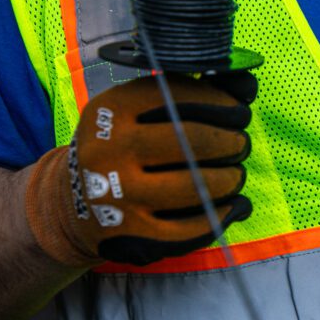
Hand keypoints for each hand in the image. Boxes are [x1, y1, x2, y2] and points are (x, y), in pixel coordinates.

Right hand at [24, 71, 255, 266]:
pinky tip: (233, 207)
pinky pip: (191, 228)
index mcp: (114, 108)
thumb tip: (247, 84)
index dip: (224, 105)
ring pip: (197, 186)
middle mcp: (109, 148)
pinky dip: (222, 216)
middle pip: (193, 140)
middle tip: (240, 146)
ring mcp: (116, 195)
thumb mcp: (145, 110)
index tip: (240, 115)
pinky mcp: (130, 235)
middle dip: (231, 143)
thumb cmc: (127, 144)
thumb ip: (197, 92)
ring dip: (230, 180)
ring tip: (234, 176)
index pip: (182, 97)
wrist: (72, 199)